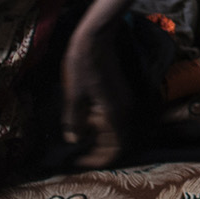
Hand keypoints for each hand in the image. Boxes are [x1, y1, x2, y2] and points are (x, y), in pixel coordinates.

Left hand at [62, 25, 132, 169]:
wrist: (97, 37)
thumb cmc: (83, 65)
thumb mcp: (73, 96)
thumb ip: (75, 122)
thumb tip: (74, 141)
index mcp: (114, 114)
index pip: (115, 149)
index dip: (99, 160)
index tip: (80, 162)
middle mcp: (125, 110)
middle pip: (117, 141)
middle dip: (98, 150)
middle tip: (78, 152)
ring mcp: (125, 101)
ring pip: (116, 129)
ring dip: (100, 136)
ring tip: (79, 133)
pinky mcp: (121, 94)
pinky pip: (115, 117)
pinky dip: (102, 124)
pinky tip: (87, 118)